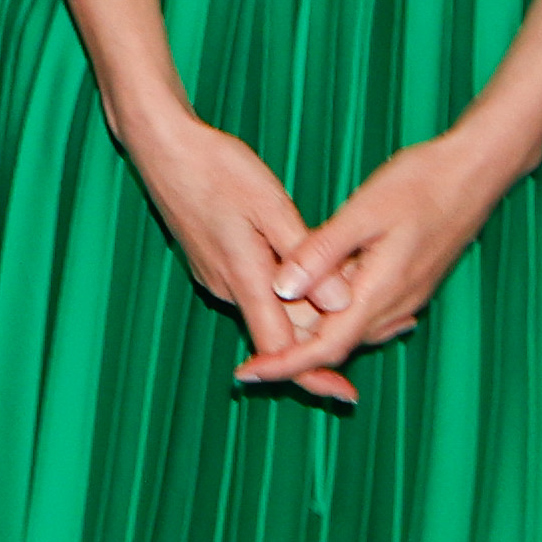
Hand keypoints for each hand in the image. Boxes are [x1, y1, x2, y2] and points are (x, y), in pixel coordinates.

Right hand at [120, 108, 357, 405]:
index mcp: (245, 278)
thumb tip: (342, 302)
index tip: (344, 394)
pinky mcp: (213, 263)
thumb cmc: (217, 169)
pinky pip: (257, 290)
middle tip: (380, 326)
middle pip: (281, 331)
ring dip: (309, 309)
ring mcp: (217, 277)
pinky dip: (289, 291)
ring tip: (355, 292)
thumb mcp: (271, 207)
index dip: (313, 374)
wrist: (161, 147)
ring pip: (271, 308)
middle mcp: (228, 288)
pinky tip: (312, 269)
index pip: (280, 348)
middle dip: (324, 335)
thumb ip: (308, 257)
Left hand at [239, 127, 526, 397]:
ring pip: (351, 330)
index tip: (246, 373)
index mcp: (380, 292)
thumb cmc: (419, 184)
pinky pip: (366, 313)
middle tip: (249, 354)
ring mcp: (406, 298)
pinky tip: (316, 298)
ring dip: (314, 333)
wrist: (475, 172)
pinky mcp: (410, 285)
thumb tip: (281, 289)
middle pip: (336, 345)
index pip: (325, 348)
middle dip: (293, 353)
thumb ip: (321, 252)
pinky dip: (337, 315)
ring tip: (273, 327)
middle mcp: (395, 306)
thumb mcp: (362, 213)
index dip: (284, 364)